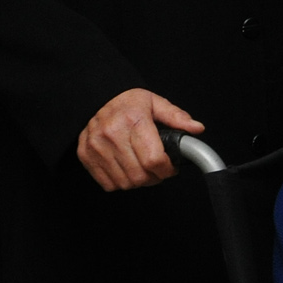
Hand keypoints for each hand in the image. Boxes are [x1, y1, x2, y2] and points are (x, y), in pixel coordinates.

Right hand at [77, 89, 203, 192]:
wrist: (97, 98)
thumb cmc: (128, 103)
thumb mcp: (155, 103)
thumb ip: (176, 117)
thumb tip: (196, 128)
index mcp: (133, 120)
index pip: (154, 160)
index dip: (166, 169)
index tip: (170, 167)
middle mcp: (112, 134)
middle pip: (140, 176)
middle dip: (154, 177)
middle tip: (157, 168)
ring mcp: (96, 146)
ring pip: (125, 183)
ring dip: (138, 181)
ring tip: (141, 168)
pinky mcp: (86, 156)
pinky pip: (109, 184)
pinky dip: (120, 181)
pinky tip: (125, 168)